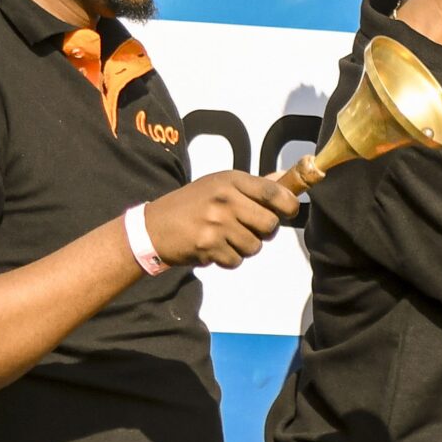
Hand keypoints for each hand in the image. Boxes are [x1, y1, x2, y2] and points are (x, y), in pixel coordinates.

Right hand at [146, 173, 302, 270]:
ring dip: (245, 247)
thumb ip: (255, 186)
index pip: (275, 192)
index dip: (289, 204)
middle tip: (249, 228)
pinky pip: (237, 260)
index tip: (288, 211)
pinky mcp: (208, 246)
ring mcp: (216, 224)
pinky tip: (215, 248)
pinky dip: (229, 258)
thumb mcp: (220, 185)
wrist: (152, 227)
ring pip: (255, 246)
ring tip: (227, 237)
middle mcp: (225, 199)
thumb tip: (287, 180)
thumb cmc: (192, 204)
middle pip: (270, 224)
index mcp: (231, 181)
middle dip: (264, 231)